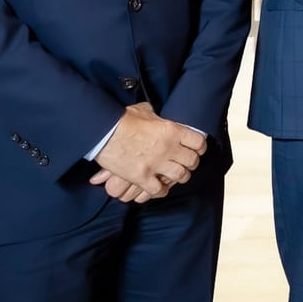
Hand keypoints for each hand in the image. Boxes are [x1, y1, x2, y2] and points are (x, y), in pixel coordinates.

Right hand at [90, 103, 204, 201]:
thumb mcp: (144, 111)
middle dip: (190, 163)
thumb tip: (157, 116)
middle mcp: (168, 148)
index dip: (199, 147)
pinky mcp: (142, 177)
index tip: (197, 150)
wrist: (103, 132)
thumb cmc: (122, 119)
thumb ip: (156, 116)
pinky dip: (161, 190)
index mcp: (172, 130)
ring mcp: (156, 164)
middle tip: (186, 164)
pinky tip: (160, 187)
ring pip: (180, 176)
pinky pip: (159, 189)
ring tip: (176, 176)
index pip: (198, 142)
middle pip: (192, 161)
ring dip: (179, 177)